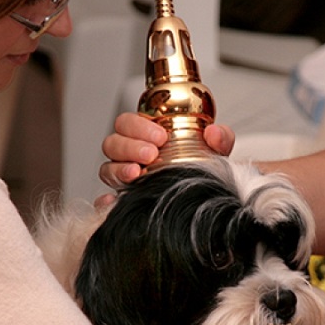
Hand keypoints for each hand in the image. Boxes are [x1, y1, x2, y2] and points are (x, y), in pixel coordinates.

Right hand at [98, 113, 236, 189]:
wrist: (203, 201)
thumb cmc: (201, 169)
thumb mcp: (214, 152)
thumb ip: (220, 138)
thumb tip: (214, 133)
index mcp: (146, 136)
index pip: (127, 123)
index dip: (139, 127)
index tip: (161, 137)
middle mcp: (130, 155)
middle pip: (112, 143)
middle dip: (129, 146)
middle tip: (151, 154)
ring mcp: (124, 178)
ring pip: (106, 168)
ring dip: (118, 169)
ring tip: (137, 174)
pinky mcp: (122, 201)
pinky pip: (104, 201)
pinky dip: (105, 200)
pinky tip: (115, 201)